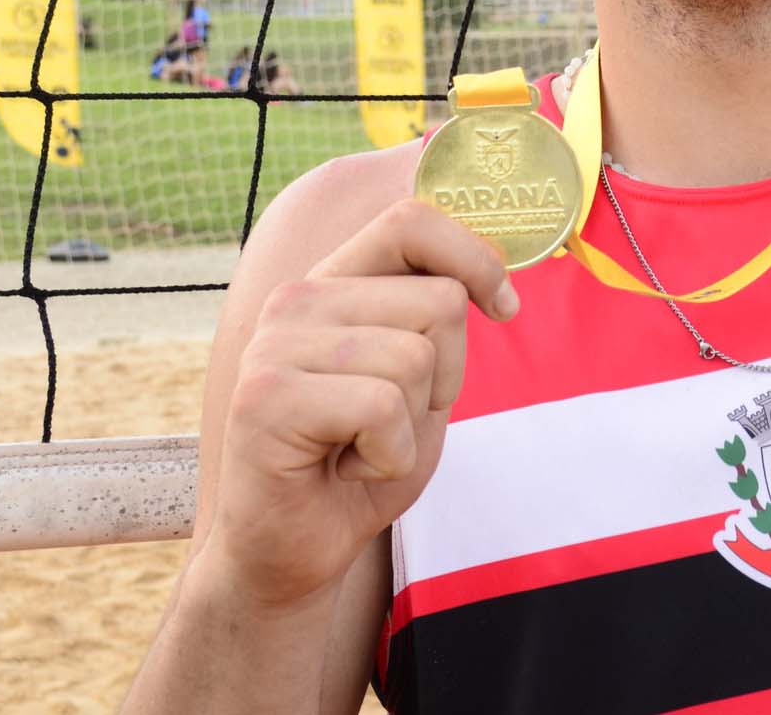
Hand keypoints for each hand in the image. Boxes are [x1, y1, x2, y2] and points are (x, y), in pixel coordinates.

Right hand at [197, 199, 515, 608]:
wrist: (297, 550)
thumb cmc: (363, 462)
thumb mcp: (419, 378)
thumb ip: (438, 317)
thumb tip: (494, 270)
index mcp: (334, 282)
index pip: (413, 220)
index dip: (476, 257)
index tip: (504, 306)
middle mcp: (297, 299)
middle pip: (440, 301)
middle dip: (447, 375)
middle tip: (391, 421)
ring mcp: (274, 344)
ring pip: (416, 358)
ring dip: (413, 423)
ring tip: (363, 446)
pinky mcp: (265, 396)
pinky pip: (383, 408)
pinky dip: (388, 456)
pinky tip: (346, 469)